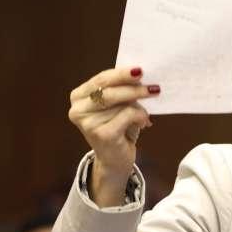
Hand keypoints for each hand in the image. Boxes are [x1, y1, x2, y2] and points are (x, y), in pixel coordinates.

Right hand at [68, 67, 159, 206]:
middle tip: (154, 87)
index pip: (100, 79)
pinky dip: (140, 117)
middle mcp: (78, 109)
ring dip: (139, 107)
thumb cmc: (117, 130)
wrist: (114, 161)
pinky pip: (127, 115)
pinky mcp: (102, 134)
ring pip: (121, 103)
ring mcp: (88, 123)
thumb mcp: (117, 107)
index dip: (121, 74)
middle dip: (134, 87)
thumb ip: (121, 91)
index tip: (140, 70)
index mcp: (78, 97)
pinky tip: (144, 123)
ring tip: (144, 115)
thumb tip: (140, 75)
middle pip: (109, 89)